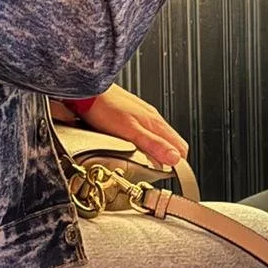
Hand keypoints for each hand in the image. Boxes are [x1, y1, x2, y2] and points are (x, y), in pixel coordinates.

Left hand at [62, 84, 187, 167]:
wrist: (86, 92)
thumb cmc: (105, 108)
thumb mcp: (131, 131)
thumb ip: (153, 144)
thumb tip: (175, 158)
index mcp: (155, 122)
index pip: (180, 147)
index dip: (178, 163)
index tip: (170, 175)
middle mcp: (151, 118)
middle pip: (171, 143)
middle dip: (168, 160)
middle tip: (157, 173)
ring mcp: (141, 116)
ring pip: (158, 138)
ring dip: (156, 153)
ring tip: (145, 165)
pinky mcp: (131, 116)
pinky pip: (145, 133)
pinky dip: (144, 145)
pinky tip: (133, 149)